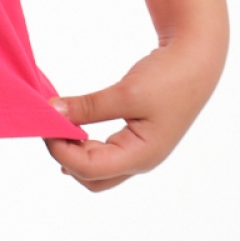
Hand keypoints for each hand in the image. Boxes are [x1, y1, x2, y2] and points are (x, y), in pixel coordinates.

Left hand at [44, 36, 224, 190]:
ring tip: (57, 124)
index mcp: (140, 156)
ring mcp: (139, 152)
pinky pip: (105, 153)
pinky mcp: (137, 139)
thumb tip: (52, 111)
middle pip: (91, 178)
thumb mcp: (126, 92)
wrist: (196, 62)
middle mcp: (140, 161)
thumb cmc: (168, 79)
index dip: (61, 149)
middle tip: (48, 125)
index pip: (89, 169)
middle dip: (65, 156)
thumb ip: (89, 106)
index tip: (43, 122)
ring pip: (98, 169)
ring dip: (74, 151)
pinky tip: (73, 127)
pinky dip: (84, 143)